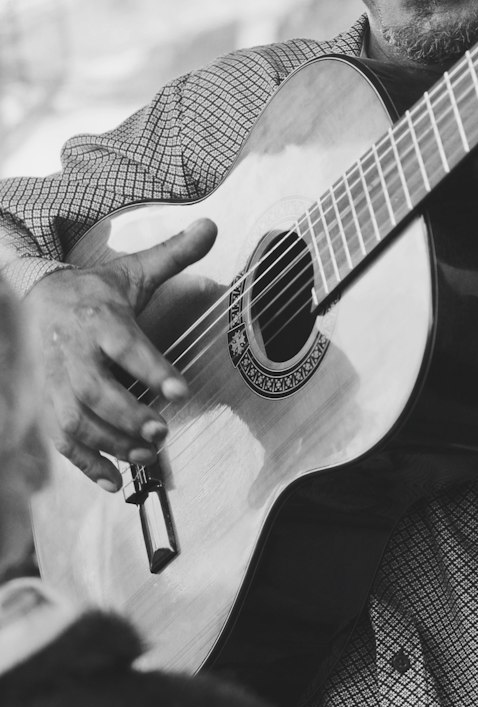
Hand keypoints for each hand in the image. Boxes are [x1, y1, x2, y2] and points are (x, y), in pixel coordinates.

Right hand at [26, 218, 216, 489]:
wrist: (36, 295)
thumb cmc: (97, 290)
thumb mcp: (134, 270)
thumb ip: (174, 254)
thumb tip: (212, 225)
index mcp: (100, 318)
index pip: (126, 345)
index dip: (152, 369)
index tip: (180, 390)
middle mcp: (74, 352)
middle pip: (96, 390)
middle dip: (128, 416)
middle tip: (161, 433)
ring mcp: (57, 381)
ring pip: (76, 419)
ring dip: (110, 443)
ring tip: (146, 457)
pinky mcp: (49, 402)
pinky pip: (61, 439)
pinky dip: (85, 464)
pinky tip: (114, 481)